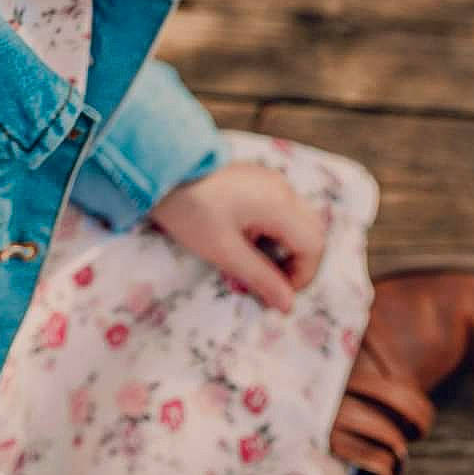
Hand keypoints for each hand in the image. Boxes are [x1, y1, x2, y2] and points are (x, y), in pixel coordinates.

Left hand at [149, 162, 326, 311]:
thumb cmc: (190, 210)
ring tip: (255, 261)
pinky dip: (275, 230)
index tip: (276, 292)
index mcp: (279, 204)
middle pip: (312, 232)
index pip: (313, 245)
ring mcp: (271, 181)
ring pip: (297, 221)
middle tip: (270, 280)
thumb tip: (288, 305)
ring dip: (286, 246)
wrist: (160, 169)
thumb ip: (260, 277)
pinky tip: (247, 239)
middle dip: (298, 262)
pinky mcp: (257, 180)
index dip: (302, 275)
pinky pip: (281, 209)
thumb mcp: (223, 250)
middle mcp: (283, 189)